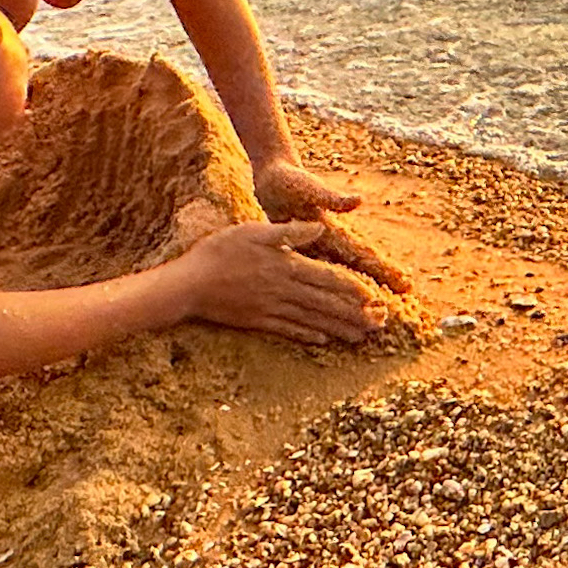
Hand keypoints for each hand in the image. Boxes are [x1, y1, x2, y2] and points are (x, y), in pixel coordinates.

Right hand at [175, 218, 393, 347]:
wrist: (187, 285)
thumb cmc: (218, 252)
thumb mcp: (253, 231)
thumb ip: (289, 232)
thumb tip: (320, 227)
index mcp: (285, 266)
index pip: (327, 279)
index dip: (353, 289)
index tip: (374, 297)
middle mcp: (283, 291)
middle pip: (325, 304)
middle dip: (355, 314)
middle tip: (380, 325)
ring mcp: (270, 309)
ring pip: (312, 320)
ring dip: (338, 328)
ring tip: (360, 336)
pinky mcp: (257, 321)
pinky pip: (288, 330)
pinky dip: (307, 335)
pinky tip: (323, 340)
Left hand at [251, 157, 405, 292]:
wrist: (273, 177)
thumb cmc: (293, 181)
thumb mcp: (312, 189)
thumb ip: (334, 199)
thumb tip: (359, 200)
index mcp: (334, 231)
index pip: (364, 255)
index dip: (384, 270)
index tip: (406, 284)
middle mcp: (328, 242)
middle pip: (357, 268)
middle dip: (378, 285)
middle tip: (398, 302)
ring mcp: (314, 248)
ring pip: (337, 275)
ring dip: (352, 293)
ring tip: (370, 312)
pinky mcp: (297, 251)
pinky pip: (313, 275)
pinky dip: (323, 289)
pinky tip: (329, 306)